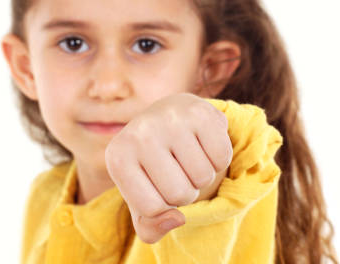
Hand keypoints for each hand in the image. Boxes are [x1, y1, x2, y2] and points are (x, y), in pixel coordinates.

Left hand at [104, 93, 232, 243]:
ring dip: (202, 177)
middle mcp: (139, 133)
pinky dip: (218, 160)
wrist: (167, 119)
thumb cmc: (152, 168)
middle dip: (185, 192)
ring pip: (203, 177)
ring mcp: (169, 119)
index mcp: (117, 158)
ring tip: (188, 158)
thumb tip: (178, 219)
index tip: (157, 186)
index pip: (152, 209)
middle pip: (179, 194)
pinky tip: (203, 145)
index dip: (163, 206)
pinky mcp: (200, 111)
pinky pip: (222, 157)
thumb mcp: (141, 202)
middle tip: (177, 170)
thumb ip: (150, 228)